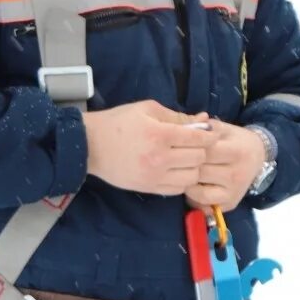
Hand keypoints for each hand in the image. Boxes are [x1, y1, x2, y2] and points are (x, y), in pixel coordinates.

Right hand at [83, 101, 215, 195]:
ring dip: (195, 166)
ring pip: (193, 176)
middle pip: (199, 158)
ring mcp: (154, 176)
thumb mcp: (147, 110)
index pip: (199, 138)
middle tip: (197, 144)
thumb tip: (205, 120)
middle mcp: (159, 158)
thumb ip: (178, 116)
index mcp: (159, 134)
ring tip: (187, 158)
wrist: (89, 145)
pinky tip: (177, 170)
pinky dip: (183, 180)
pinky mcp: (149, 188)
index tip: (209, 133)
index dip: (209, 135)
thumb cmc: (119, 122)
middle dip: (202, 149)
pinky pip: (179, 189)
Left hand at [184, 121, 266, 211]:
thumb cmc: (235, 141)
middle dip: (184, 166)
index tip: (180, 147)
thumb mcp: (223, 129)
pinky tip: (194, 186)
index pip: (202, 152)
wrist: (258, 156)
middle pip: (198, 172)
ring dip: (186, 183)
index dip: (186, 149)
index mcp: (236, 152)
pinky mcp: (230, 203)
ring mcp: (234, 192)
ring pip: (197, 191)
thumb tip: (182, 131)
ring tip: (185, 174)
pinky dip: (193, 197)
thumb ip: (202, 128)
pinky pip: (203, 205)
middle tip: (177, 161)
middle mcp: (237, 175)